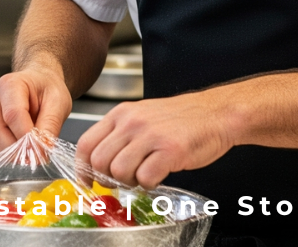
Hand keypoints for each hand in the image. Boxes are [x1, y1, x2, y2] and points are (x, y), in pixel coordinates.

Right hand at [0, 67, 72, 155]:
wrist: (39, 84)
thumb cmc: (47, 89)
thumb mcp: (58, 102)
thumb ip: (50, 125)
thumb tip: (42, 149)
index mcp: (10, 84)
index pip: (12, 114)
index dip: (26, 136)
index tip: (41, 150)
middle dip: (16, 149)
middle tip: (37, 157)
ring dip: (10, 154)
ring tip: (31, 152)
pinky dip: (5, 155)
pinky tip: (21, 150)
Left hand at [76, 92, 236, 188]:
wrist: (214, 113)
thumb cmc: (179, 118)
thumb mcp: (140, 116)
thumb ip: (119, 134)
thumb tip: (97, 162)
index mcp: (120, 114)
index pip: (85, 144)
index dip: (82, 168)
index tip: (88, 181)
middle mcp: (131, 122)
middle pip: (99, 162)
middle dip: (108, 178)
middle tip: (125, 179)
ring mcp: (150, 135)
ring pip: (118, 172)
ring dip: (130, 182)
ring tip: (144, 174)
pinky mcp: (169, 150)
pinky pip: (145, 178)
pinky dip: (149, 184)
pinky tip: (159, 175)